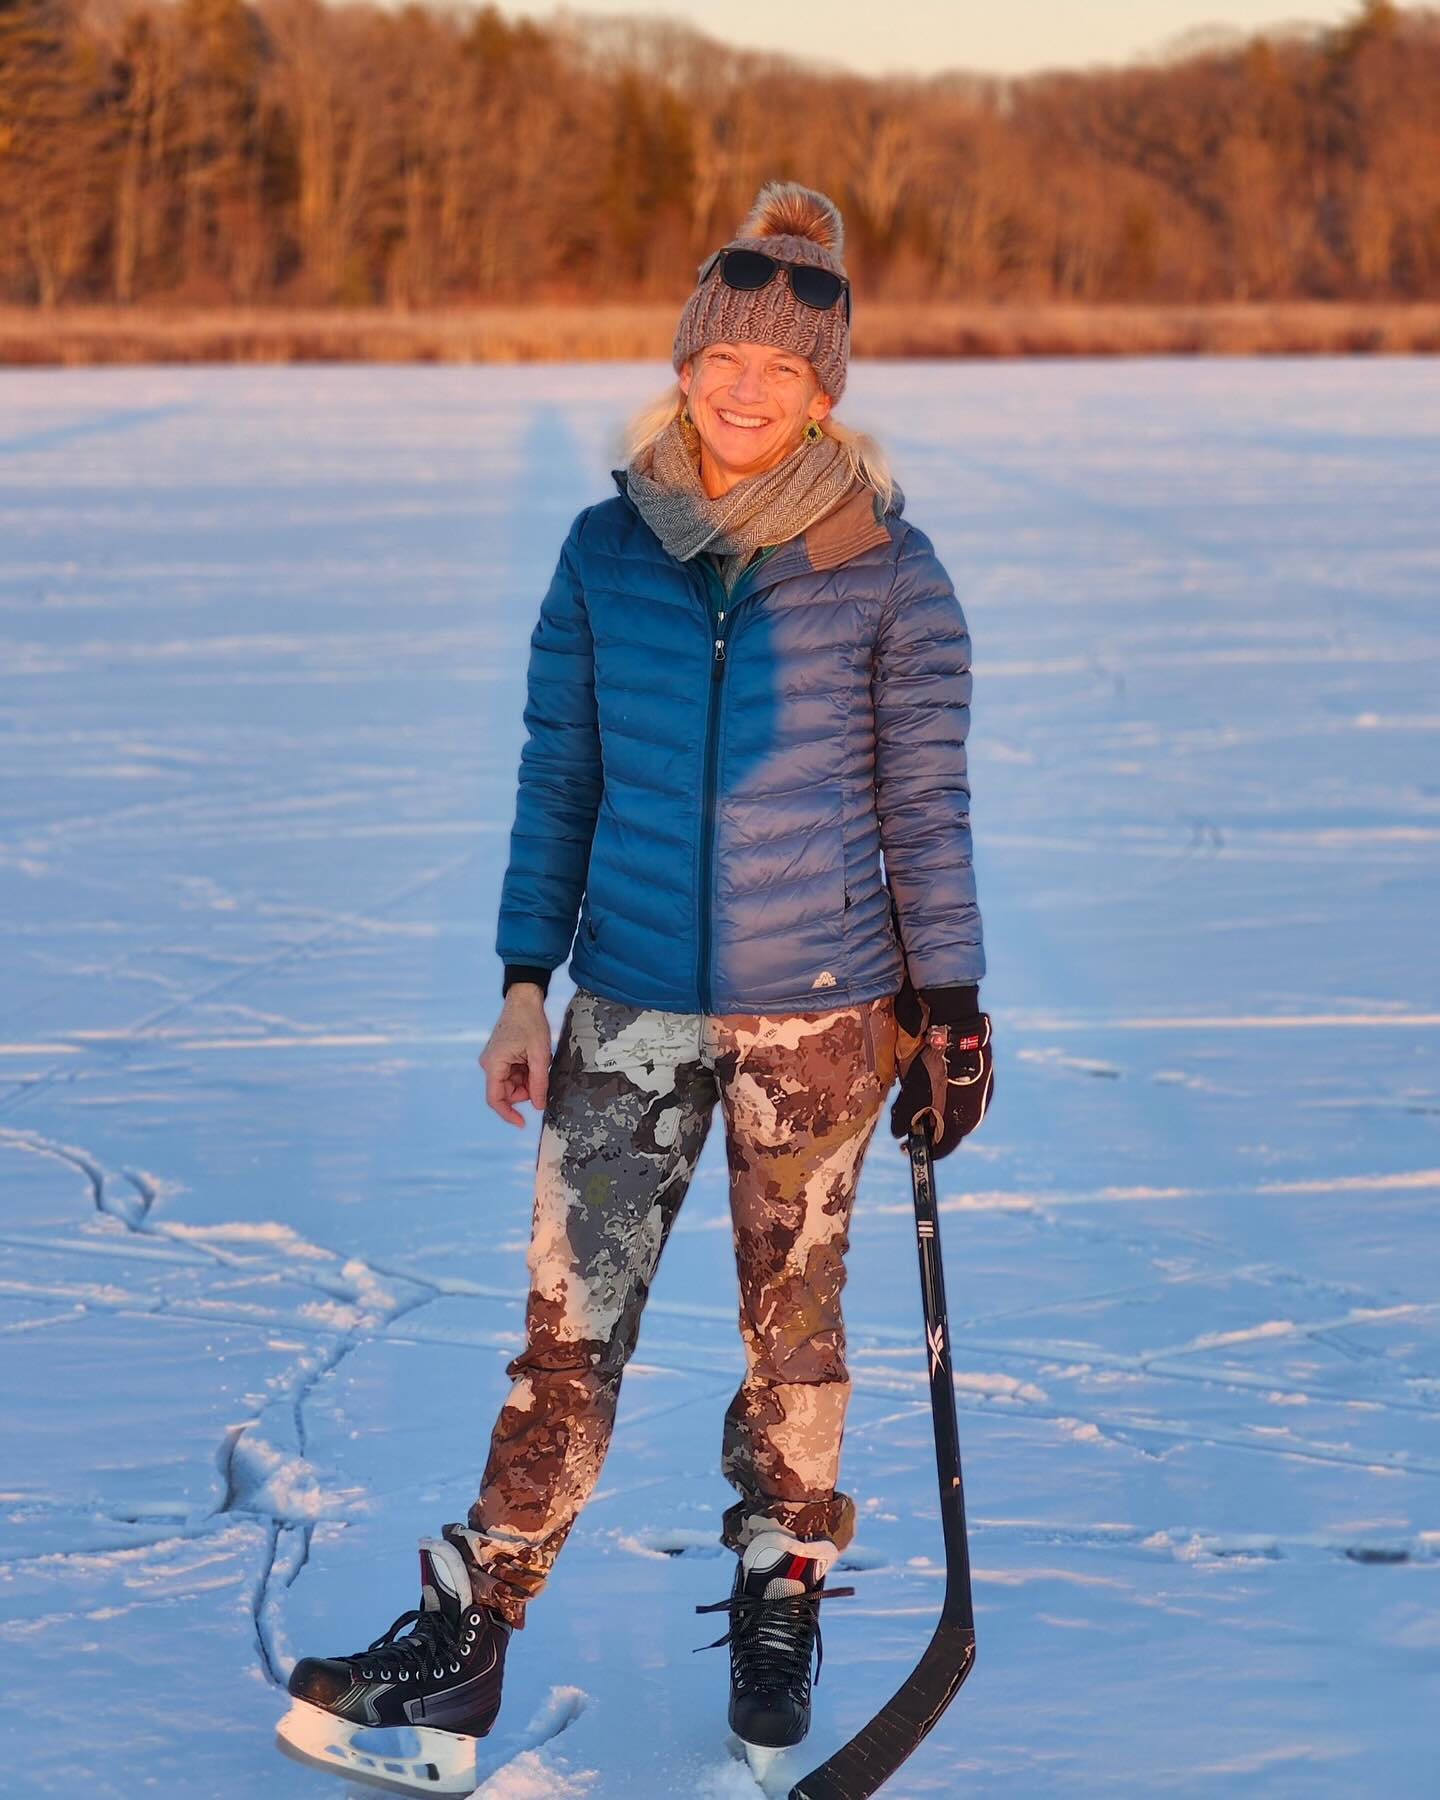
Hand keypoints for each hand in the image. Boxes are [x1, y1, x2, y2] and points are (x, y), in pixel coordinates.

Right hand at [479, 985, 551, 1125]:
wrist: (524, 1000)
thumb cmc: (530, 1022)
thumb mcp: (539, 1055)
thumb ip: (539, 1082)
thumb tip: (539, 1106)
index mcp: (493, 1064)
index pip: (495, 1099)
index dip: (508, 1114)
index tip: (523, 1123)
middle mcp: (489, 1064)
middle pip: (507, 1092)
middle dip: (526, 1090)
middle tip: (542, 1076)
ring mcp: (494, 1060)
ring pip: (512, 1084)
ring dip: (527, 1080)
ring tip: (538, 1062)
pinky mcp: (500, 1057)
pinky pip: (512, 1074)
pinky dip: (525, 1072)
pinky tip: (533, 1059)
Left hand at [888, 976, 993, 1159]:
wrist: (956, 1029)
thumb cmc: (931, 1064)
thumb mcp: (913, 1092)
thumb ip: (906, 1116)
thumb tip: (899, 1133)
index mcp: (959, 1122)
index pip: (941, 1148)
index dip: (922, 1149)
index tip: (906, 1148)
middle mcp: (974, 1113)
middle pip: (947, 1129)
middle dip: (926, 1125)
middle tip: (906, 1117)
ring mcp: (981, 1095)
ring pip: (954, 1109)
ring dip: (935, 1107)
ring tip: (915, 1094)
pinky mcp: (982, 1078)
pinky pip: (962, 1093)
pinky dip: (946, 1092)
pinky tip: (933, 1080)